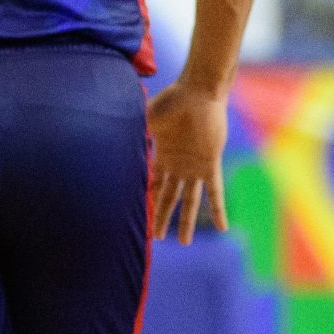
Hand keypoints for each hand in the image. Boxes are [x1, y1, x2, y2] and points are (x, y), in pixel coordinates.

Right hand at [146, 79, 227, 243]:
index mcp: (163, 156)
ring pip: (190, 201)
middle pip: (168, 198)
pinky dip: (218, 209)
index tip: (140, 215)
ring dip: (186, 221)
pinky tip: (223, 227)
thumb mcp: (147, 119)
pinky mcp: (210, 164)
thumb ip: (136, 134)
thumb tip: (111, 140)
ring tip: (183, 242)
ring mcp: (195, 166)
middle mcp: (179, 165)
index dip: (148, 199)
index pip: (155, 184)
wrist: (197, 91)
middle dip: (162, 217)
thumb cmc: (171, 100)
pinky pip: (215, 191)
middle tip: (156, 237)